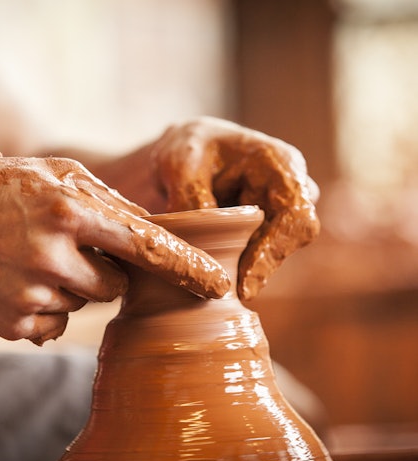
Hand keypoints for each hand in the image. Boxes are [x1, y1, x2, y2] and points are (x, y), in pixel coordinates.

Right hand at [0, 157, 228, 343]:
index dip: (186, 266)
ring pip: (86, 304)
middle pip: (117, 285)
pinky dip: (46, 306)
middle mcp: (52, 255)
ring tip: (32, 260)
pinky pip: (56, 323)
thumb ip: (105, 197)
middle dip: (104, 271)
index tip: (217, 285)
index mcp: (67, 210)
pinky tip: (15, 281)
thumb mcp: (49, 173)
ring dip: (71, 286)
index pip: (146, 245)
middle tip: (66, 248)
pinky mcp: (13, 323)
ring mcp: (31, 294)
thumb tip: (150, 226)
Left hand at [151, 116, 319, 302]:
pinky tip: (213, 276)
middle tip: (225, 293)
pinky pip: (258, 256)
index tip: (245, 284)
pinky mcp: (267, 229)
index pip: (296, 217)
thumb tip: (200, 246)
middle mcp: (291, 190)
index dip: (274, 254)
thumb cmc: (190, 150)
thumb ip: (191, 199)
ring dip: (245, 269)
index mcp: (281, 165)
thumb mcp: (180, 164)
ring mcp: (282, 211)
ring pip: (274, 253)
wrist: (190, 153)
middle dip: (259, 268)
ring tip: (211, 281)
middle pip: (290, 241)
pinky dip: (237, 267)